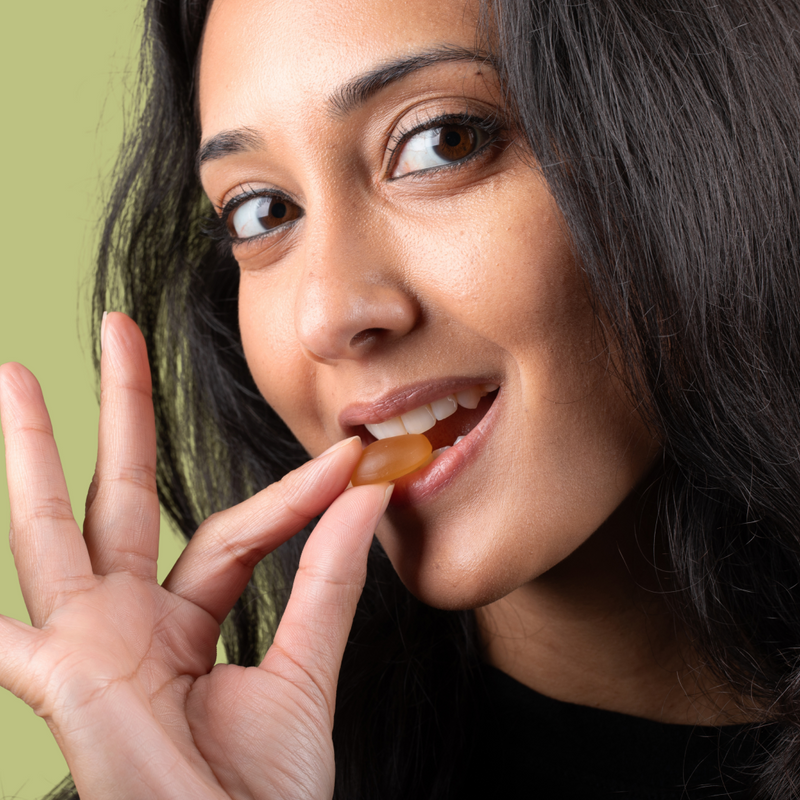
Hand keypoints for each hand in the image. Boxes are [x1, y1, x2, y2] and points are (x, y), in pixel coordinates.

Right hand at [0, 313, 388, 799]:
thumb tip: (366, 488)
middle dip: (122, 411)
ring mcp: (87, 645)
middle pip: (123, 493)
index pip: (236, 529)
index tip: (352, 459)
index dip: (294, 496)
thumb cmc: (262, 790)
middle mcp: (130, 621)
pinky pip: (0, 635)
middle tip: (119, 329)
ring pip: (51, 525)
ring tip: (17, 377)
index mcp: (187, 620)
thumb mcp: (304, 669)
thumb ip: (329, 580)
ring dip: (35, 452)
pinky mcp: (59, 679)